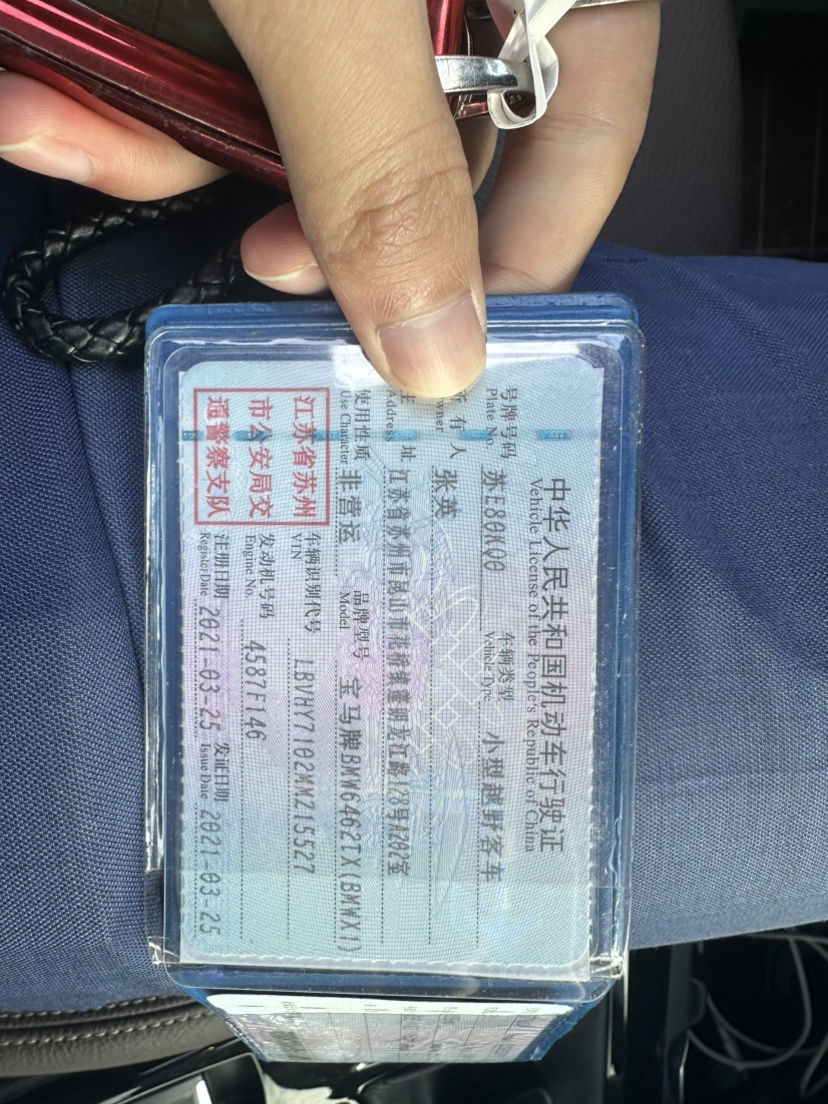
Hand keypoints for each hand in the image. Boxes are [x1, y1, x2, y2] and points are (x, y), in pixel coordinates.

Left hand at [0, 1, 658, 395]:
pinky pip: (190, 62)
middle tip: (256, 256)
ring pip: (280, 116)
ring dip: (155, 144)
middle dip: (303, 210)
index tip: (446, 338)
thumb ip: (389, 167)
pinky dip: (103, 90)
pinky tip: (37, 83)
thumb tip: (439, 344)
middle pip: (410, 144)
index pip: (583, 119)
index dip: (526, 246)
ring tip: (60, 117)